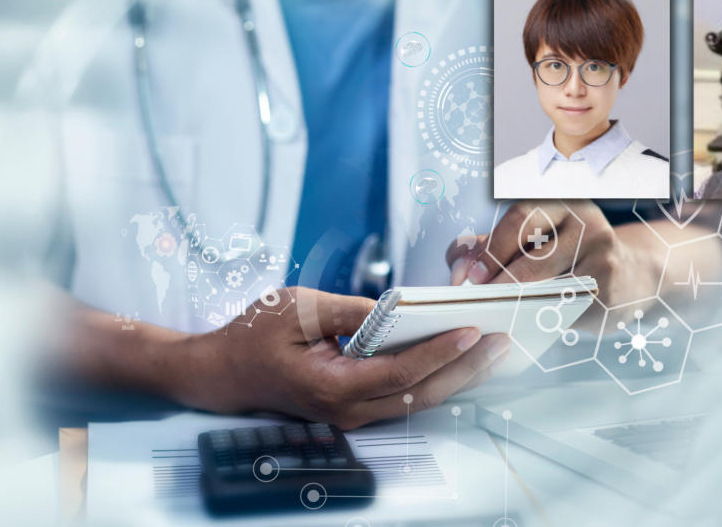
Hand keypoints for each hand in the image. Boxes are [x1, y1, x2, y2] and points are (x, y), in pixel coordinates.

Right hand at [170, 287, 510, 429]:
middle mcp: (347, 409)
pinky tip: (455, 361)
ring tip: (490, 353)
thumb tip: (394, 309)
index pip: (400, 372)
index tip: (470, 331)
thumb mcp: (297, 309)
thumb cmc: (252, 338)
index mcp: (332, 386)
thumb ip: (349, 311)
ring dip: (455, 376)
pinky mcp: (354, 405)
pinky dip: (434, 377)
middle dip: (464, 369)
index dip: (439, 353)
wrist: (222, 372)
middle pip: (420, 393)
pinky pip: (403, 395)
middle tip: (499, 344)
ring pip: (416, 399)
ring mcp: (352, 413)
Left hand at [444, 200, 668, 329]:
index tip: (470, 275)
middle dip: (500, 275)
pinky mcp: (608, 286)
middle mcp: (585, 220)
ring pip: (549, 280)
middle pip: (533, 248)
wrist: (630, 275)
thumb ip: (491, 244)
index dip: (491, 246)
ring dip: (516, 298)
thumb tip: (458, 264)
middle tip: (479, 295)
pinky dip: (542, 314)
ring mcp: (602, 252)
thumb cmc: (570, 256)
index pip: (520, 216)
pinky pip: (567, 304)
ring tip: (496, 310)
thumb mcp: (536, 240)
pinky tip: (527, 321)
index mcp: (561, 203)